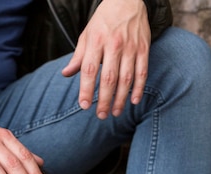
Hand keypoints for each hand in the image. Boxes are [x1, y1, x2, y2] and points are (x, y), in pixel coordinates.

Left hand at [62, 0, 150, 117]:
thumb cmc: (104, 21)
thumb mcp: (87, 35)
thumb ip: (78, 57)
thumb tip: (66, 74)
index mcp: (96, 41)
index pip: (89, 70)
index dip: (87, 90)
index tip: (84, 105)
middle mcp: (114, 44)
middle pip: (109, 78)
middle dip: (104, 100)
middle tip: (101, 115)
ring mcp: (130, 47)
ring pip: (126, 78)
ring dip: (120, 99)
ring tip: (115, 113)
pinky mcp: (144, 48)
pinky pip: (142, 72)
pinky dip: (138, 88)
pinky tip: (133, 101)